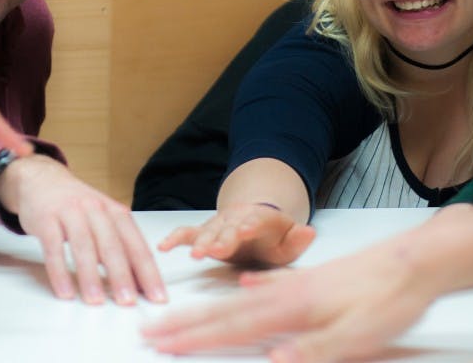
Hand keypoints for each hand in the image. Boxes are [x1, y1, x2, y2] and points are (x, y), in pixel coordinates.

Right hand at [0, 155, 166, 305]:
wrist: (43, 180)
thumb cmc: (77, 205)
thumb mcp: (104, 219)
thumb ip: (120, 246)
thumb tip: (139, 282)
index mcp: (116, 212)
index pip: (137, 245)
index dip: (148, 272)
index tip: (157, 296)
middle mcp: (96, 209)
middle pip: (112, 245)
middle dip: (122, 276)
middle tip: (128, 301)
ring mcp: (70, 212)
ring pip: (84, 246)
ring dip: (90, 276)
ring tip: (96, 301)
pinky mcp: (46, 219)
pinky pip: (53, 248)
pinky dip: (59, 272)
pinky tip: (65, 291)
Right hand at [144, 204, 472, 360]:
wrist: (414, 261)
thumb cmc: (388, 299)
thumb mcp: (357, 336)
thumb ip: (313, 351)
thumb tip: (273, 362)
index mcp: (292, 309)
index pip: (232, 328)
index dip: (195, 339)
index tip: (163, 344)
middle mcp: (286, 294)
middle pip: (225, 312)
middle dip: (186, 324)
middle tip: (152, 331)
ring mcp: (296, 285)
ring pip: (240, 300)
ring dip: (207, 310)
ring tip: (182, 314)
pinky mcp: (311, 282)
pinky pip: (268, 288)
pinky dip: (250, 290)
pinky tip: (243, 287)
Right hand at [158, 202, 314, 265]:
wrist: (256, 224)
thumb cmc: (273, 239)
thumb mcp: (291, 242)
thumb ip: (298, 239)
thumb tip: (308, 231)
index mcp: (260, 219)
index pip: (255, 220)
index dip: (249, 225)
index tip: (244, 231)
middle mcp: (235, 218)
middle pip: (227, 227)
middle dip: (221, 238)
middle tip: (215, 249)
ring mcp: (218, 224)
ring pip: (207, 231)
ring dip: (200, 242)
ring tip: (195, 254)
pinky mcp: (203, 232)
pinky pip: (187, 233)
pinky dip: (174, 238)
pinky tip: (164, 247)